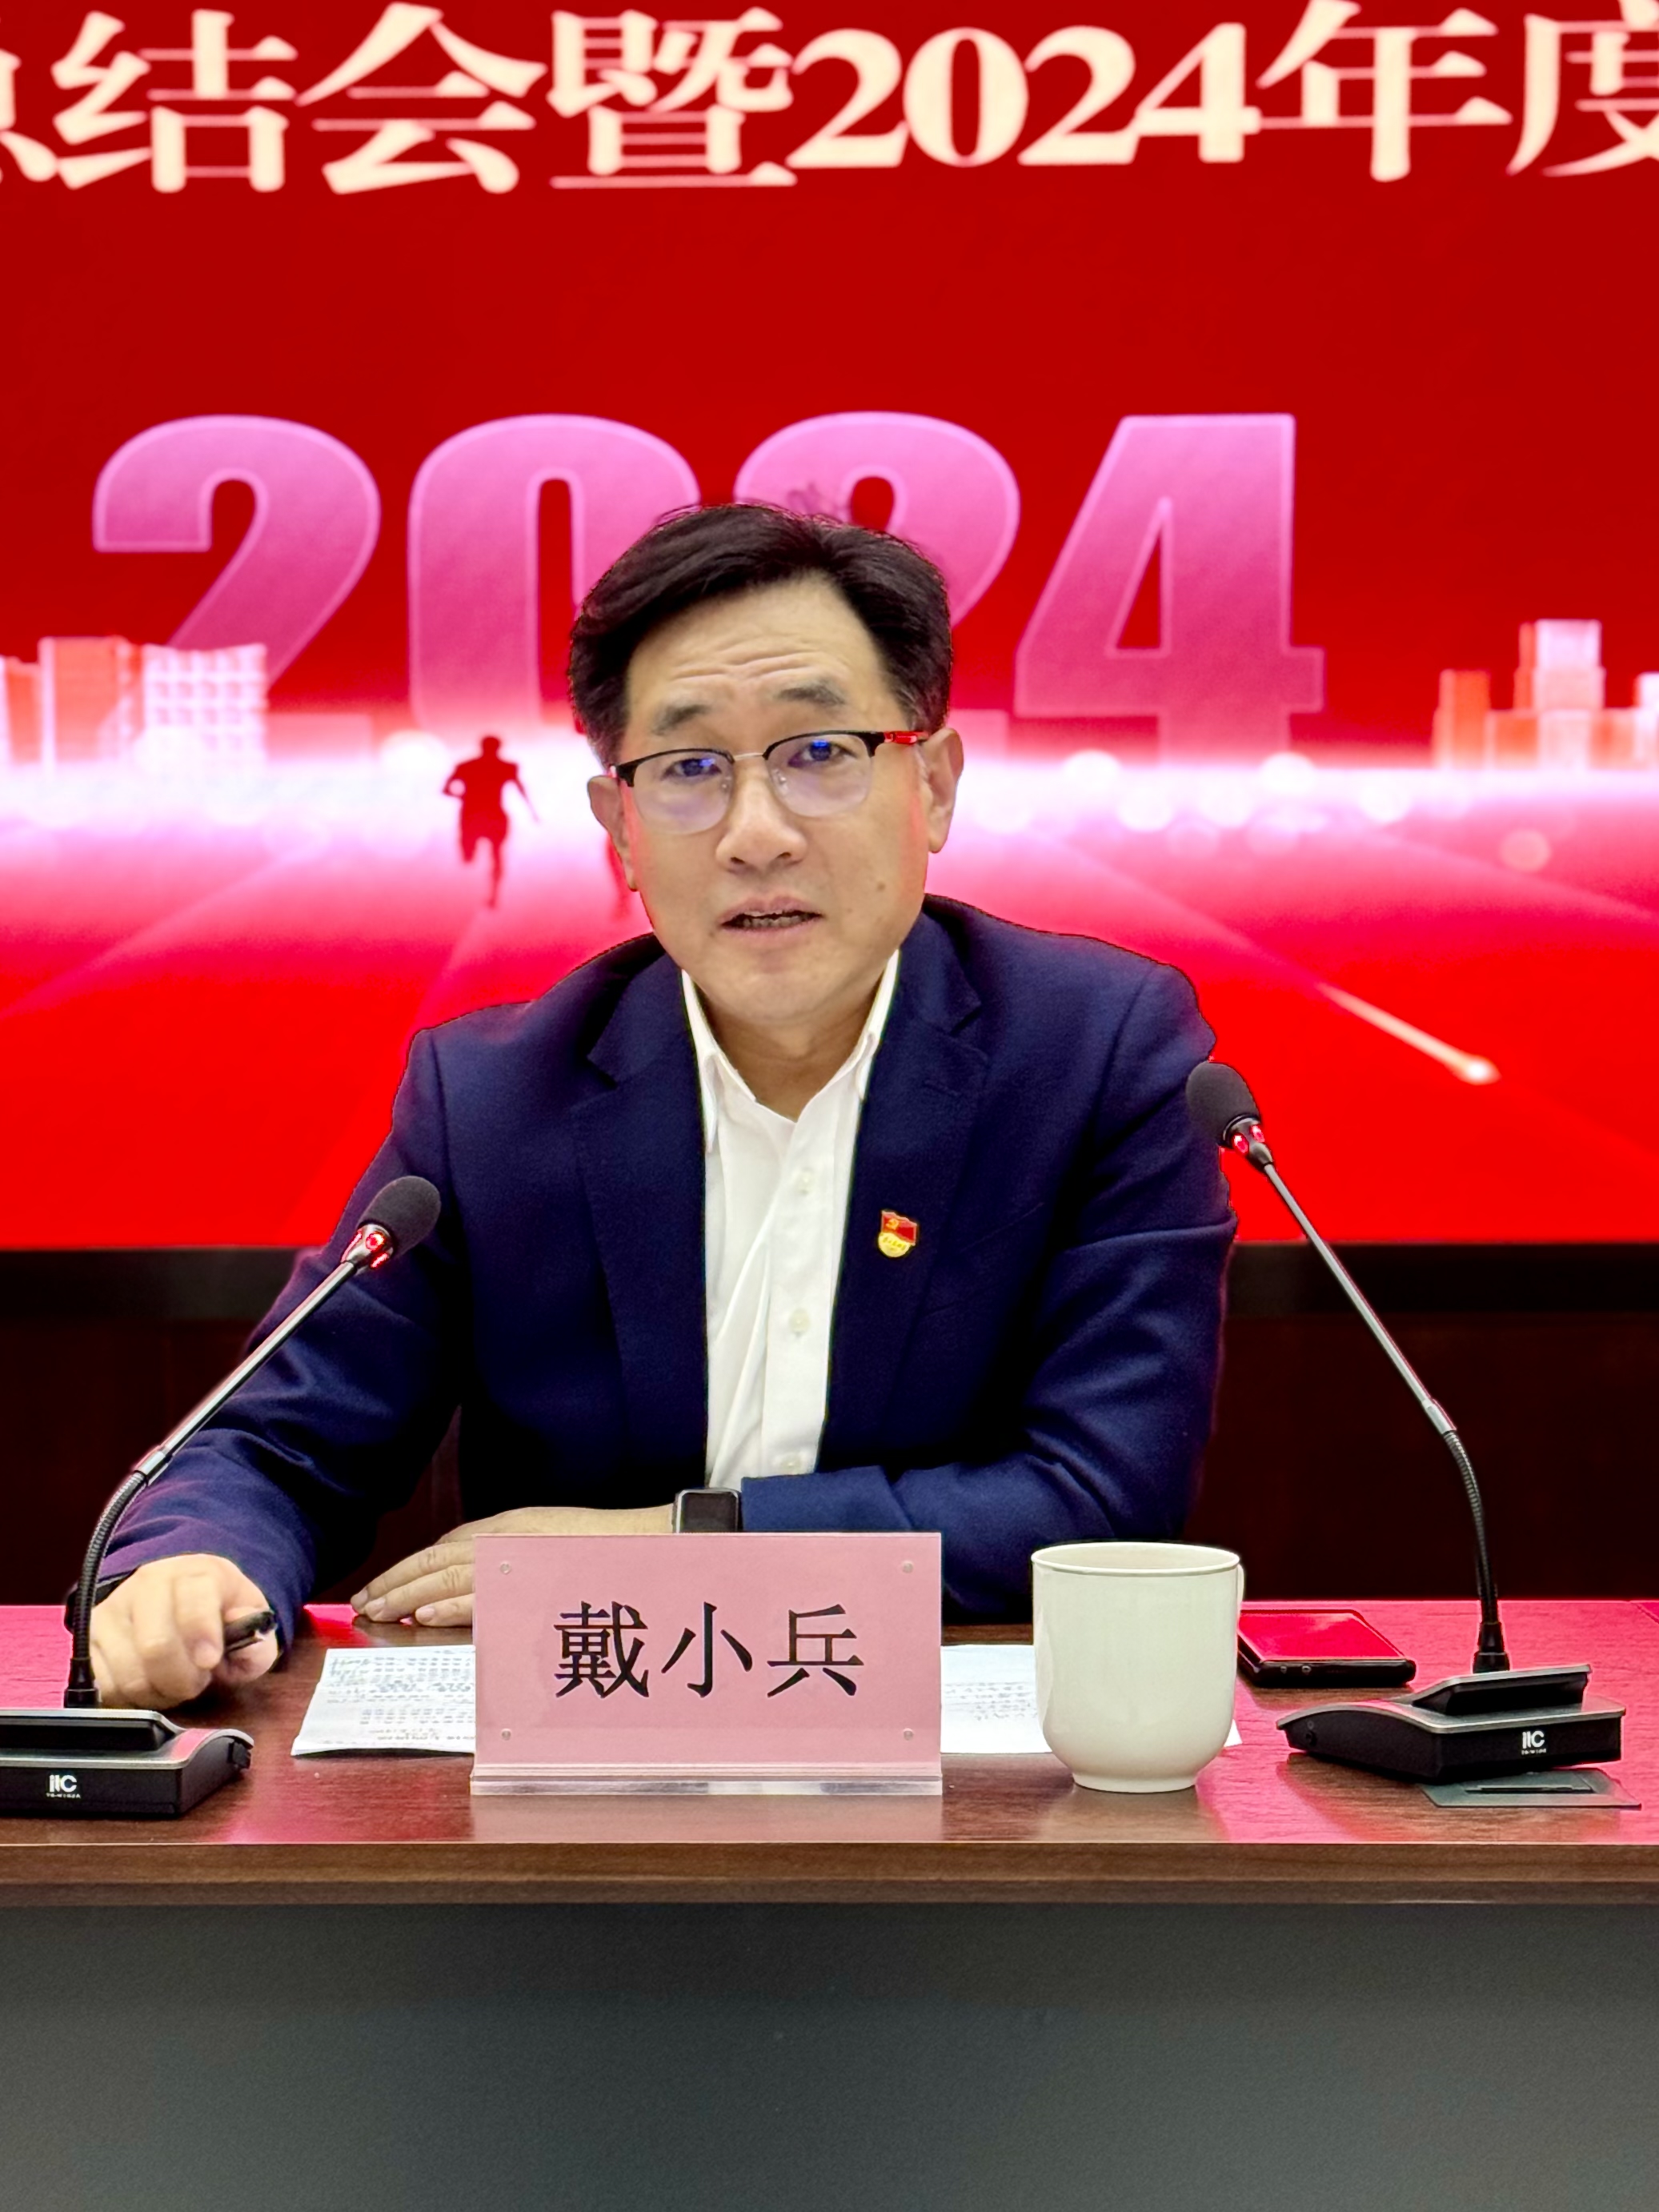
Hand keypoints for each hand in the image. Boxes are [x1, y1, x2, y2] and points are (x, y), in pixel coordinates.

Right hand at [90, 1554, 278, 1709]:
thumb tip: (246, 1644)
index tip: (210, 1661)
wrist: (177, 1604)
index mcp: (195, 1573)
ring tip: (173, 1682)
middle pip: (156, 1646)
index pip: (193, 1600)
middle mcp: (148, 1583)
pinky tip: (147, 1686)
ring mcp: (113, 1609)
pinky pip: (104, 1684)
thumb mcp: (250, 1626)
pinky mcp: (87, 1638)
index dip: (202, 1634)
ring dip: (157, 1692)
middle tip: (196, 1681)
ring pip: (129, 1672)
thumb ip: (257, 1641)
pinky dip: (129, 1698)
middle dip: (182, 1678)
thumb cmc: (218, 1620)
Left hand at [352, 1503, 673, 1628]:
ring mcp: (518, 1559)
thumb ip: (507, 1556)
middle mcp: (506, 1538)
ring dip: (409, 1595)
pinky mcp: (531, 1581)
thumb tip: (466, 1587)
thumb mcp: (546, 1542)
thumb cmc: (603, 1549)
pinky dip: (448, 1605)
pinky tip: (423, 1616)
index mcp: (508, 1528)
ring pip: (449, 1577)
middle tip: (363, 1603)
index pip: (445, 1547)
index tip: (381, 1586)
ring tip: (378, 1611)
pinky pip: (480, 1595)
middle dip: (396, 1582)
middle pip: (437, 1560)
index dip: (409, 1567)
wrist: (648, 1544)